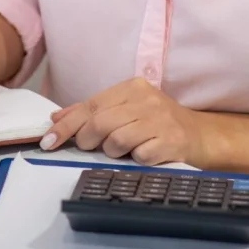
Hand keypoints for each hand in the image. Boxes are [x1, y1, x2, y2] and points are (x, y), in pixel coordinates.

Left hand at [40, 77, 203, 165]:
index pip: (90, 106)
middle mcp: (146, 100)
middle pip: (100, 123)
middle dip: (87, 140)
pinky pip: (139, 156)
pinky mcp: (171, 142)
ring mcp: (160, 121)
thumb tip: (56, 117)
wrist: (200, 136)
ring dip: (113, 152)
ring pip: (116, 141)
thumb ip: (91, 111)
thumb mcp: (125, 109)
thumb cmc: (156, 122)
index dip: (65, 126)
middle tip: (90, 147)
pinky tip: (143, 155)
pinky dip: (136, 160)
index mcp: (132, 87)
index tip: (48, 141)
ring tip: (123, 150)